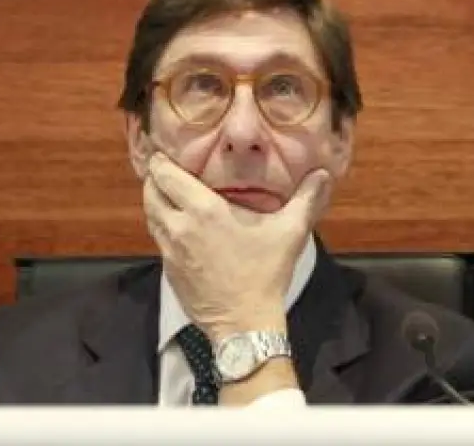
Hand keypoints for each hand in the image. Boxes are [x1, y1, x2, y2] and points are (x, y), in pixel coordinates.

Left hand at [143, 152, 330, 341]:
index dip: (161, 161)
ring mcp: (170, 251)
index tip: (165, 151)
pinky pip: (159, 240)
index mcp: (203, 210)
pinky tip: (181, 228)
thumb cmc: (265, 273)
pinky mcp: (169, 271)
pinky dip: (164, 227)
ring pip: (151, 216)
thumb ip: (307, 199)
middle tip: (167, 170)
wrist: (243, 322)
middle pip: (150, 193)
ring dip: (157, 202)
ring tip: (171, 194)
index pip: (166, 176)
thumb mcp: (291, 231)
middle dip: (155, 178)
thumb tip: (323, 174)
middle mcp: (179, 227)